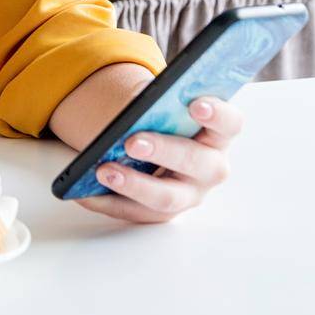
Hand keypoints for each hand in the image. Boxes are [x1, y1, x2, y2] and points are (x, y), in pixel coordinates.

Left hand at [74, 97, 242, 225]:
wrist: (152, 138)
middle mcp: (210, 168)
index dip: (217, 114)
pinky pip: (135, 213)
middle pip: (198, 164)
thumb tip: (137, 105)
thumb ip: (159, 101)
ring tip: (103, 170)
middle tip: (131, 141)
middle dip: (164, 151)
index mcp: (218, 134)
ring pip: (167, 198)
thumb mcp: (165, 104)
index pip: (230, 124)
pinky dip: (107, 201)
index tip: (194, 104)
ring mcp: (188, 194)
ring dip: (134, 184)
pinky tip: (83, 191)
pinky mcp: (162, 213)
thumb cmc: (164, 116)